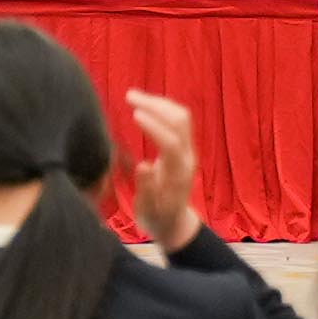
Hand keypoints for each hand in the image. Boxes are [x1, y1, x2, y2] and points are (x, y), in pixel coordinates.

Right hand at [124, 90, 200, 245]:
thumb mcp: (148, 210)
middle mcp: (188, 157)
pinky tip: (144, 104)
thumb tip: (143, 165)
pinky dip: (161, 107)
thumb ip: (147, 189)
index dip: (155, 127)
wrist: (175, 223)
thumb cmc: (158, 218)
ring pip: (181, 117)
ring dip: (158, 102)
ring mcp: (189, 150)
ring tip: (133, 95)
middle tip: (129, 96)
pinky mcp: (184, 147)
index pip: (171, 143)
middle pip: (180, 122)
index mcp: (179, 174)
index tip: (134, 113)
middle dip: (156, 105)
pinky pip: (178, 120)